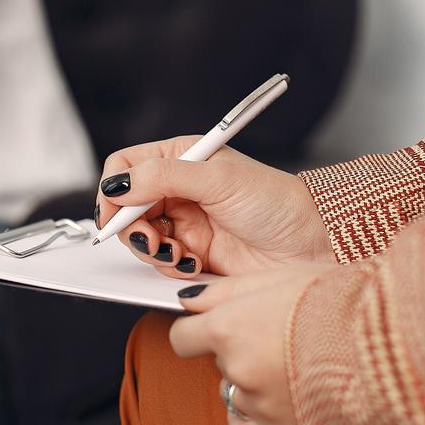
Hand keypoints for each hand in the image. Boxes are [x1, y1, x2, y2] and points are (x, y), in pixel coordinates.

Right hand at [95, 136, 331, 278]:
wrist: (311, 244)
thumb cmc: (276, 202)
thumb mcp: (217, 179)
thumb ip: (163, 178)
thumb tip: (117, 185)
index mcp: (181, 158)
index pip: (125, 166)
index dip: (113, 189)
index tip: (115, 211)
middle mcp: (177, 188)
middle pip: (125, 206)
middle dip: (133, 227)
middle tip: (153, 240)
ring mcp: (183, 222)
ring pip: (139, 237)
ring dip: (153, 250)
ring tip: (179, 254)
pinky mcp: (191, 253)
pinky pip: (160, 262)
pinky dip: (170, 266)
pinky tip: (193, 264)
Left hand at [169, 263, 338, 424]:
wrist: (404, 341)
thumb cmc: (348, 301)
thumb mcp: (281, 277)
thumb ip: (227, 290)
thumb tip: (190, 300)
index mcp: (231, 331)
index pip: (183, 338)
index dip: (198, 332)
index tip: (214, 329)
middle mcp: (241, 374)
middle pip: (223, 367)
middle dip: (245, 355)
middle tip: (288, 339)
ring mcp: (266, 410)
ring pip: (249, 398)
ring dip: (268, 386)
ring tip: (310, 365)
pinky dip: (286, 414)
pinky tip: (312, 395)